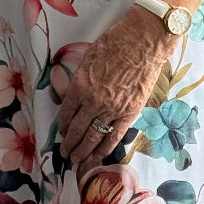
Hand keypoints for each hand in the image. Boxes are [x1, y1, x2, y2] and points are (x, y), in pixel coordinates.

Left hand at [58, 7, 172, 172]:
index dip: (62, 126)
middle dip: (69, 144)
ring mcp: (112, 109)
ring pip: (94, 137)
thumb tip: (71, 97)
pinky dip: (105, 149)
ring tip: (77, 160)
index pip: (66, 113)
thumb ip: (78, 82)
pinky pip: (114, 136)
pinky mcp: (129, 113)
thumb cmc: (113, 45)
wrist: (142, 43)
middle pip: (77, 129)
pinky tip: (98, 157)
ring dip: (83, 151)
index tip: (61, 132)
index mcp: (79, 87)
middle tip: (65, 153)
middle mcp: (93, 102)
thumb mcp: (86, 60)